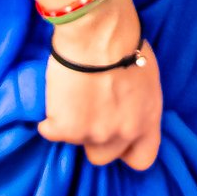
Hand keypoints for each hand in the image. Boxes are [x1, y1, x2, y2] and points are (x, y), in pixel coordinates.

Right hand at [39, 0, 161, 170]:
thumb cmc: (125, 45)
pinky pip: (50, 131)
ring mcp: (93, 134)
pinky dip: (49, 119)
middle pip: (103, 157)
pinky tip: (56, 96)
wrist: (98, 36)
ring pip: (76, 142)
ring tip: (73, 97)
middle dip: (94, 141)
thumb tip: (126, 109)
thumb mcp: (146, 80)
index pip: (143, 159)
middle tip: (88, 114)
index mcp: (147, 121)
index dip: (127, 151)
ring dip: (72, 125)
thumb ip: (137, 105)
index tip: (117, 139)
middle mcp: (123, 133)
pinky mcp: (65, 129)